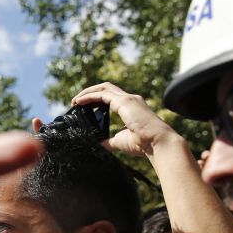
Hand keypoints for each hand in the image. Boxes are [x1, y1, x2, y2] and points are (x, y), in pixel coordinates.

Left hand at [72, 82, 187, 159]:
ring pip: (104, 88)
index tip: (84, 106)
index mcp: (132, 106)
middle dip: (90, 92)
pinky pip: (102, 95)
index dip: (97, 98)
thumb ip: (109, 141)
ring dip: (88, 92)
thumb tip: (98, 144)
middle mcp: (131, 99)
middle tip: (76, 101)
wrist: (157, 142)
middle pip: (107, 88)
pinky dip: (89, 96)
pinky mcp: (124, 102)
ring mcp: (128, 99)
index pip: (111, 96)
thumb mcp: (120, 141)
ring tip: (75, 100)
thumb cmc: (143, 143)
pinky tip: (79, 102)